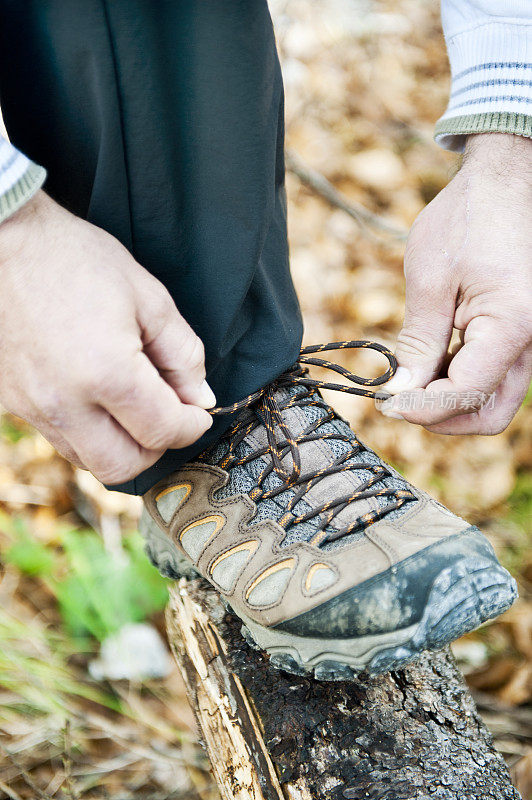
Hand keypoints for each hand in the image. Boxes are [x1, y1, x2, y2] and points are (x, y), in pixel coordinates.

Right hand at [0, 191, 213, 483]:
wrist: (4, 242)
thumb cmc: (77, 259)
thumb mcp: (148, 297)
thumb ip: (183, 354)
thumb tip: (201, 396)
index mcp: (106, 373)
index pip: (163, 431)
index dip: (192, 426)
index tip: (200, 413)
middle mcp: (66, 403)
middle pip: (124, 466)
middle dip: (158, 449)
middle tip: (170, 418)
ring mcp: (35, 407)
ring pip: (90, 461)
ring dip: (123, 447)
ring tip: (134, 410)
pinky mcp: (15, 404)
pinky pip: (63, 441)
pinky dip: (91, 435)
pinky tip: (100, 402)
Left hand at [380, 133, 531, 433]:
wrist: (507, 180)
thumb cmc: (469, 218)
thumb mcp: (431, 280)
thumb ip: (419, 343)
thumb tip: (403, 391)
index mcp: (512, 325)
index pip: (466, 394)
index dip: (422, 408)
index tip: (386, 405)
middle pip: (489, 413)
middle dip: (441, 418)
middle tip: (399, 403)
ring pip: (494, 399)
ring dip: (451, 401)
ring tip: (412, 377)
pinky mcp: (524, 334)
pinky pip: (496, 375)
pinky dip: (462, 380)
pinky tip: (432, 360)